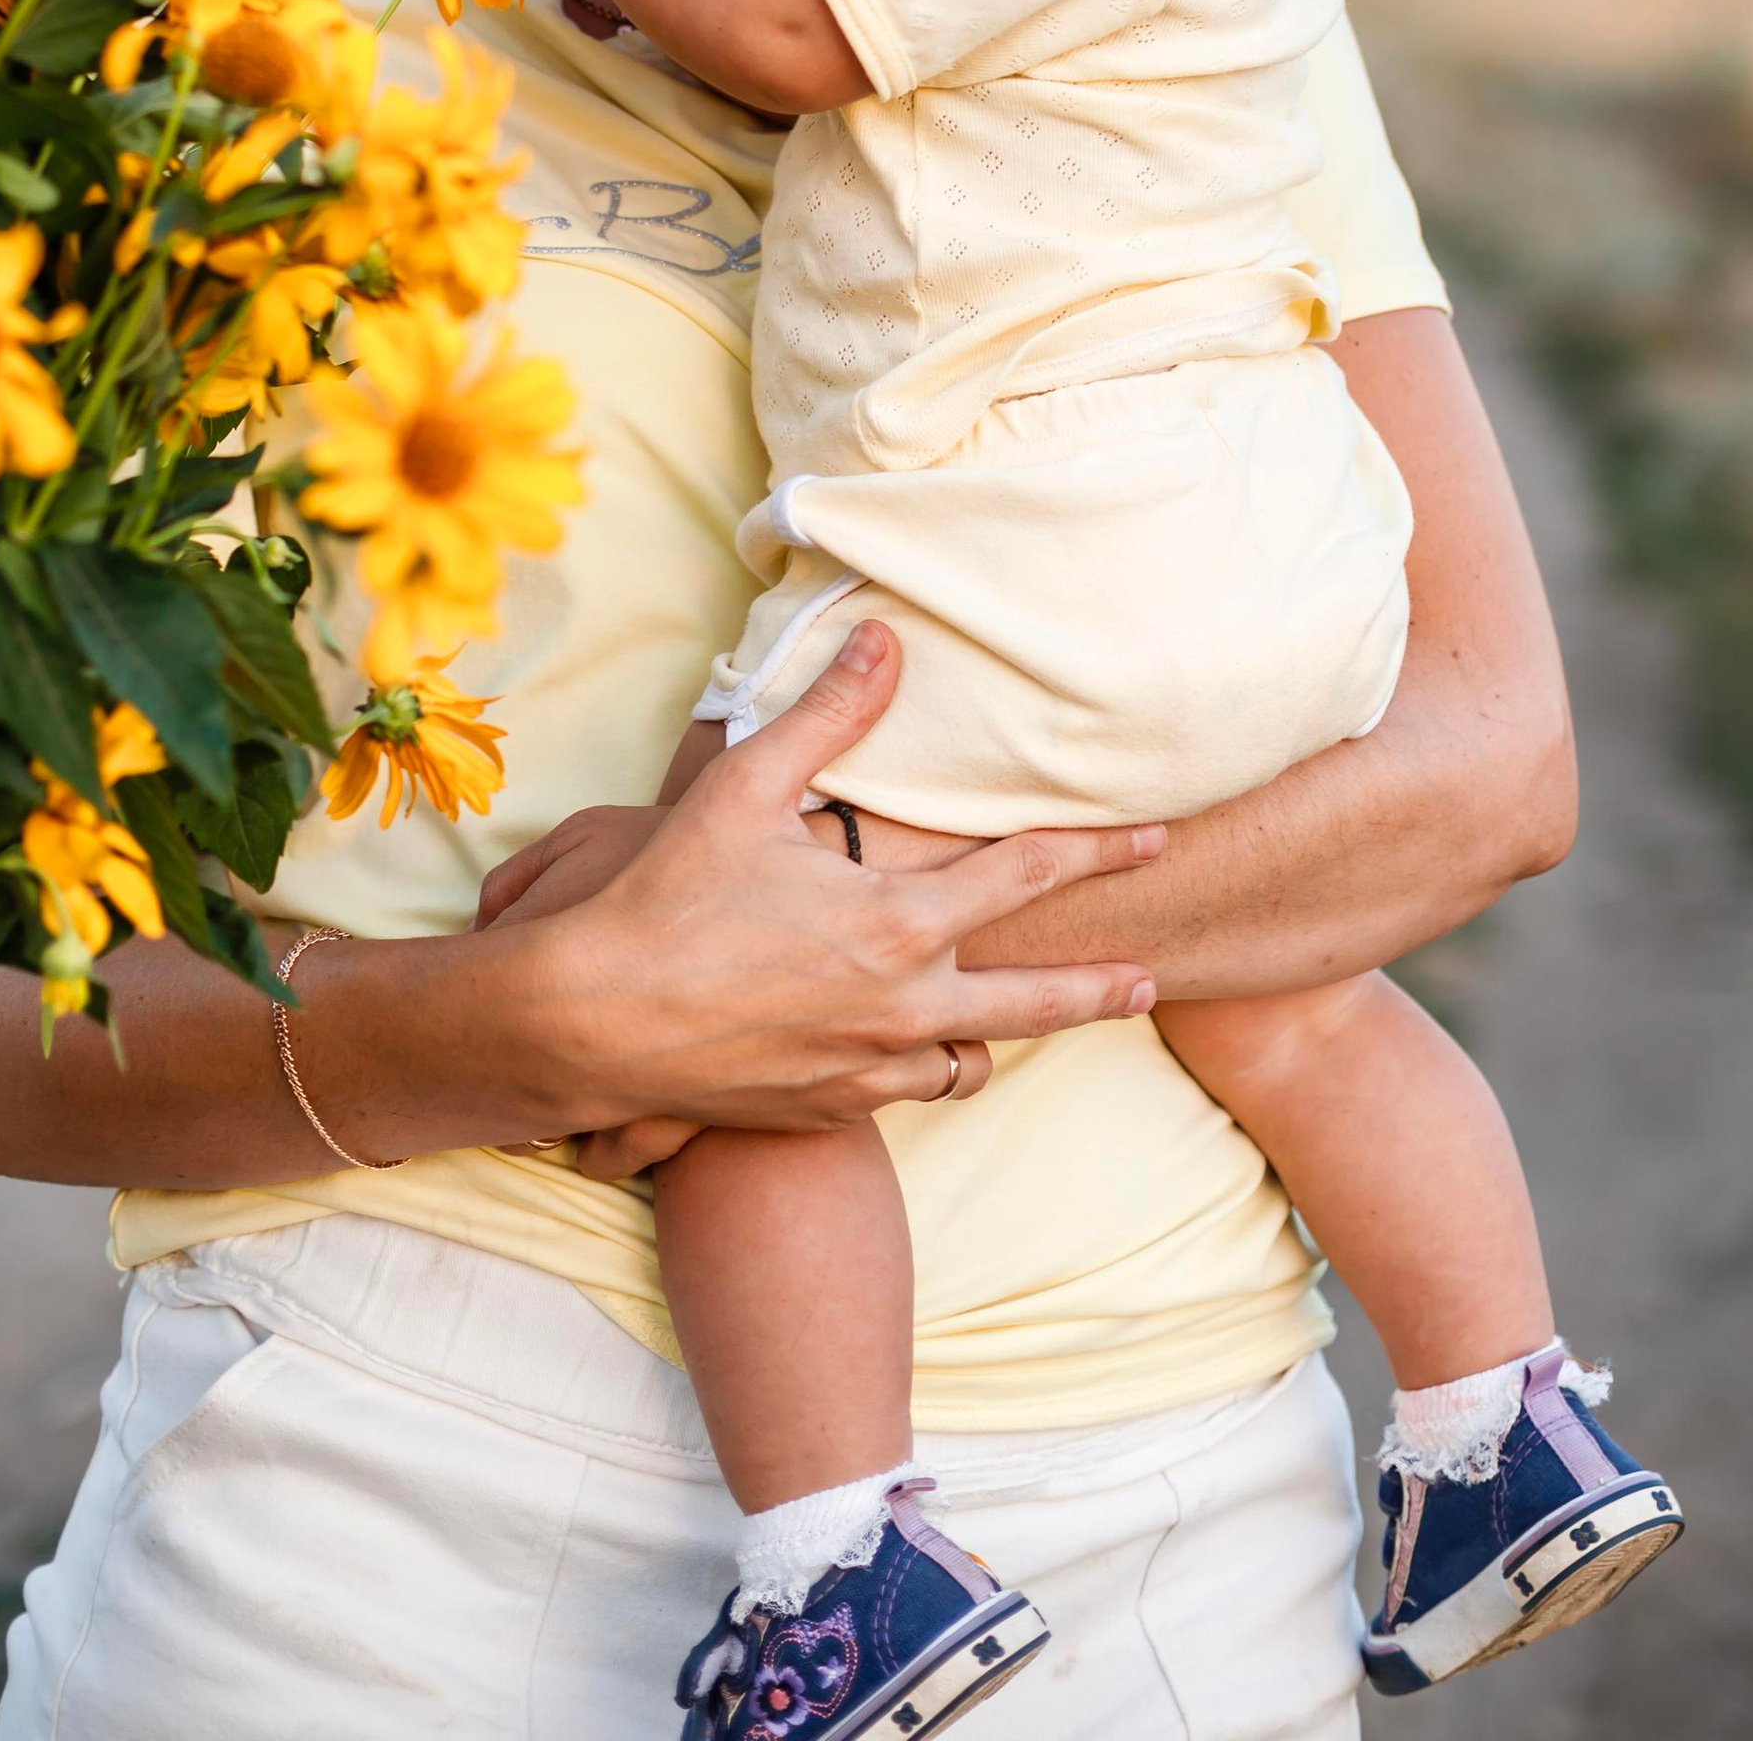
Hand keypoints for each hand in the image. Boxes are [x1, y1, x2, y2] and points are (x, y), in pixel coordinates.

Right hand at [456, 623, 1162, 1138]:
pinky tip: (916, 1049)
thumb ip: (829, 716)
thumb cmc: (670, 897)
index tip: (1158, 840)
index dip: (1100, 853)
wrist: (594, 1024)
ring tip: (1031, 1019)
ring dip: (1004, 1035)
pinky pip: (907, 1091)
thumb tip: (885, 641)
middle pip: (1037, 1003)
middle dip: (1102, 988)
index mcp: (899, 924)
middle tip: (1152, 979)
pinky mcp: (830, 1112)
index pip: (1029, 878)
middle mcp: (903, 1008)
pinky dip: (923, 1066)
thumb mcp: (746, 788)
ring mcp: (869, 1069)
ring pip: (971, 1061)